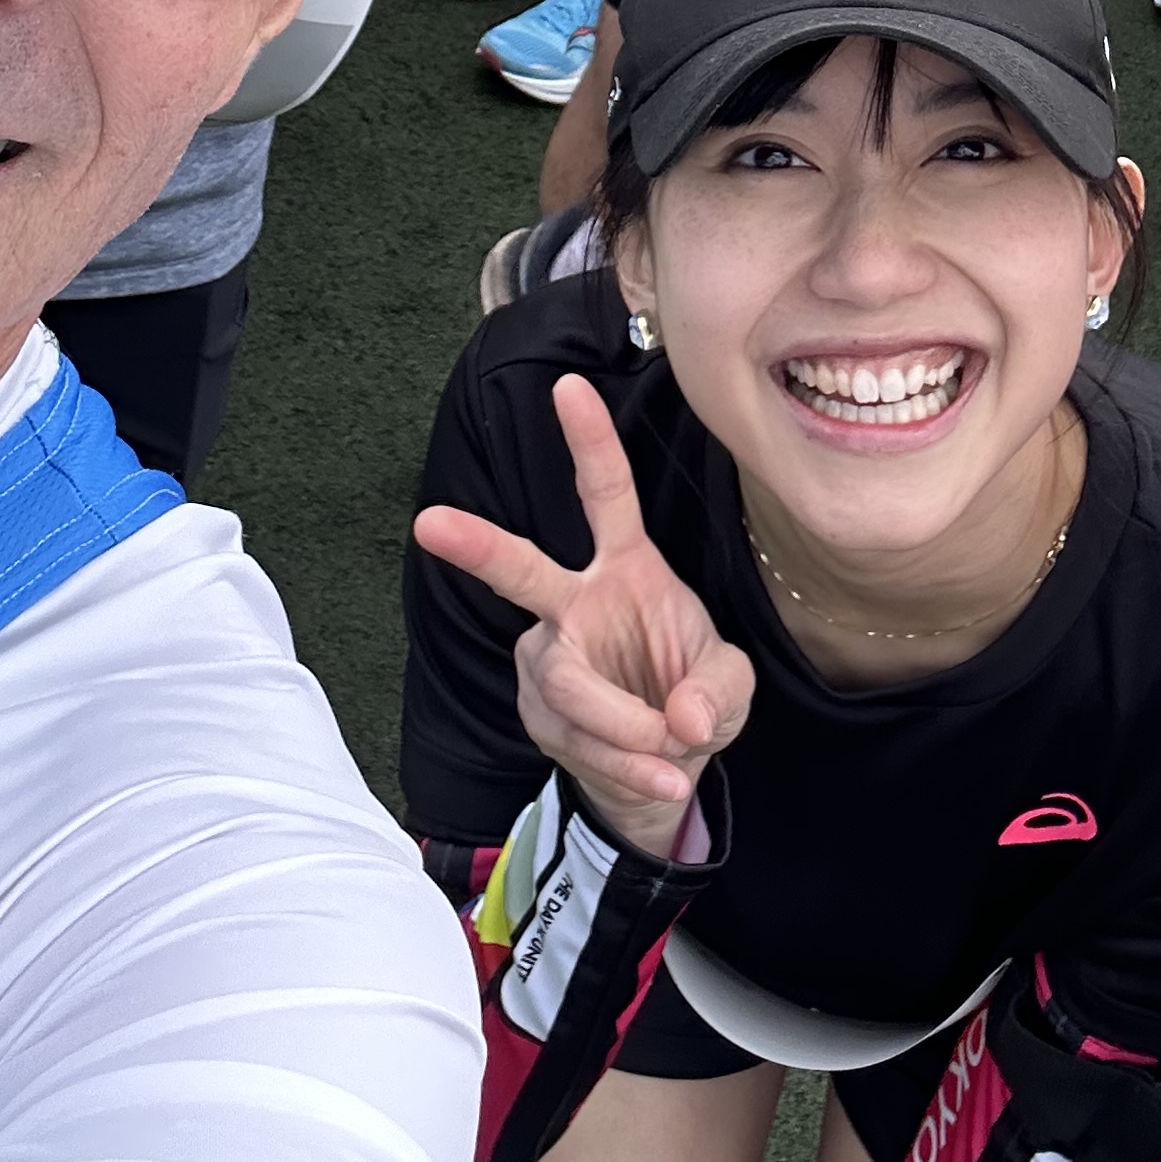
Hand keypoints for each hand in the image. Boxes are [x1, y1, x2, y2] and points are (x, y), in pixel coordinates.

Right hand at [413, 375, 753, 860]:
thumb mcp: (730, 687)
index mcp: (628, 567)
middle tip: (429, 524)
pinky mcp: (535, 710)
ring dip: (627, 729)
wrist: (664, 770)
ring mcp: (547, 655)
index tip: (569, 387)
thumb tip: (682, 716)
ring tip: (672, 754)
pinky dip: (626, 763)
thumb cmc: (694, 700)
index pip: (607, 494)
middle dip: (476, 547)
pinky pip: (577, 738)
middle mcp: (576, 601)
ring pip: (568, 686)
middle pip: (523, 570)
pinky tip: (658, 774)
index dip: (589, 441)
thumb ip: (718, 691)